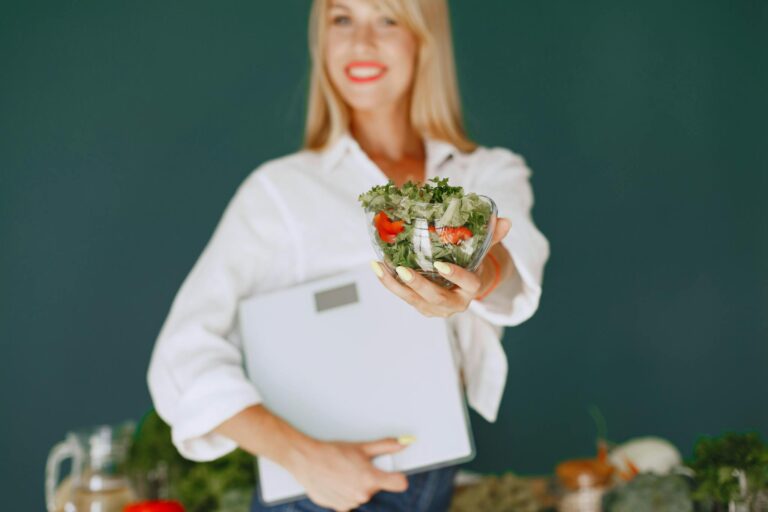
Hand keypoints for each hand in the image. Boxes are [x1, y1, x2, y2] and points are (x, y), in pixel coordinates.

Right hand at [284, 436, 411, 510]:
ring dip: (357, 484)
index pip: (400, 483)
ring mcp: (350, 503)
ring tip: (344, 472)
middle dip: (371, 476)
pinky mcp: (339, 507)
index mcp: (370, 479)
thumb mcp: (361, 447)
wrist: (306, 460)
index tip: (395, 473)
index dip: (398, 477)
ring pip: (362, 493)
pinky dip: (346, 492)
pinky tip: (337, 481)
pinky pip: (349, 500)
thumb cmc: (332, 452)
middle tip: (357, 465)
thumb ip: (385, 446)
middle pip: (377, 486)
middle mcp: (362, 495)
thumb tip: (402, 444)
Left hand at [371, 216, 511, 317]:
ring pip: (414, 300)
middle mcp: (455, 303)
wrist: (466, 287)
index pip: (467, 283)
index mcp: (473, 288)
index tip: (440, 264)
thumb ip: (492, 236)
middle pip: (436, 297)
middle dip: (418, 284)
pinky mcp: (422, 307)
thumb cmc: (473, 264)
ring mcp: (437, 309)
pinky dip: (389, 284)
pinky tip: (377, 268)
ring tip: (379, 266)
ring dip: (395, 284)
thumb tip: (505, 220)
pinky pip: (404, 297)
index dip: (455, 275)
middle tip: (401, 269)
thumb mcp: (482, 251)